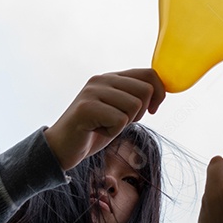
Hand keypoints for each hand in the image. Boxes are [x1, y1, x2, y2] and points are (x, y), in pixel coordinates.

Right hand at [43, 69, 165, 171]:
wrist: (60, 149)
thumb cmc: (93, 130)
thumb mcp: (119, 110)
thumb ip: (134, 96)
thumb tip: (161, 92)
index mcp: (112, 77)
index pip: (149, 74)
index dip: (159, 93)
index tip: (153, 110)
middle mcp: (102, 79)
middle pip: (145, 90)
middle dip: (140, 112)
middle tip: (120, 122)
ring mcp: (93, 91)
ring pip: (134, 106)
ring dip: (124, 123)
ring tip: (105, 126)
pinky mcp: (86, 107)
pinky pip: (120, 120)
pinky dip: (112, 132)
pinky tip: (96, 131)